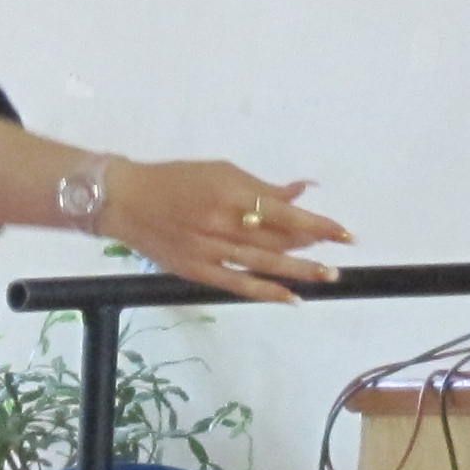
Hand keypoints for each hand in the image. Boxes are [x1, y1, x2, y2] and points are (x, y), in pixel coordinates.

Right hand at [95, 162, 350, 303]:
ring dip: (298, 271)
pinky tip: (291, 298)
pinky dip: (266, 292)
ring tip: (327, 275)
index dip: (316, 223)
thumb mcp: (220, 171)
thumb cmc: (176, 180)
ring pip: (263, 263)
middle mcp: (222, 222)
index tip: (343, 232)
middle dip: (312, 247)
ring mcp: (209, 249)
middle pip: (278, 239)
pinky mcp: (197, 270)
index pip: (284, 211)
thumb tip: (301, 192)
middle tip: (341, 255)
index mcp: (230, 192)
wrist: (126, 201)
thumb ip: (260, 187)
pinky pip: (238, 284)